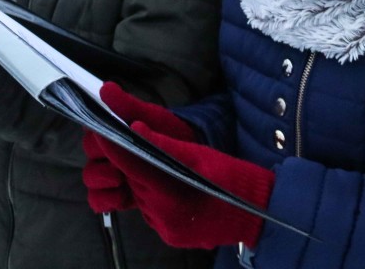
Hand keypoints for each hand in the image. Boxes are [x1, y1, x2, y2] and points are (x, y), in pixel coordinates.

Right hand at [83, 83, 199, 214]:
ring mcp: (112, 174)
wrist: (195, 162)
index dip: (96, 133)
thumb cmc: (172, 133)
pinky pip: (98, 200)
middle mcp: (108, 150)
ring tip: (119, 178)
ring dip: (101, 178)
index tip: (105, 136)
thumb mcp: (155, 118)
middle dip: (101, 157)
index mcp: (114, 128)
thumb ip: (130, 106)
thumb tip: (106, 88)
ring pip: (91, 177)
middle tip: (117, 160)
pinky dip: (104, 199)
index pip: (91, 128)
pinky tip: (120, 196)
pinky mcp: (119, 195)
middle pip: (89, 154)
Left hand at [92, 125, 274, 250]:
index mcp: (170, 198)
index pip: (133, 168)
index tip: (103, 131)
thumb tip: (136, 129)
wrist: (261, 214)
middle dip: (135, 162)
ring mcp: (167, 230)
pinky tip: (172, 184)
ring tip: (164, 164)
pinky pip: (153, 210)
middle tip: (139, 140)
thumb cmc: (235, 179)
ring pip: (143, 196)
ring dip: (147, 180)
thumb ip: (164, 145)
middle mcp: (164, 219)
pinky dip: (157, 194)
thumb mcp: (200, 155)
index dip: (116, 148)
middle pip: (137, 182)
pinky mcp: (171, 236)